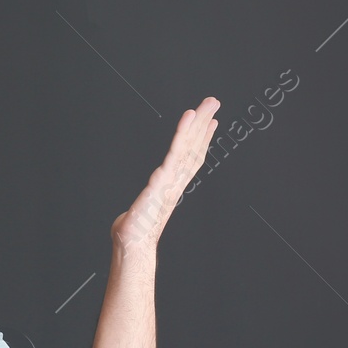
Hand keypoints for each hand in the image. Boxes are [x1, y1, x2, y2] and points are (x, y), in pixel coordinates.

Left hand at [110, 97, 218, 251]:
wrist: (132, 246)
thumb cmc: (134, 231)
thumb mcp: (144, 207)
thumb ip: (147, 201)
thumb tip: (141, 206)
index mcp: (173, 184)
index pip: (191, 157)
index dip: (202, 138)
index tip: (211, 122)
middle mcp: (175, 181)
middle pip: (194, 147)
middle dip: (204, 124)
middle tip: (214, 102)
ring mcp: (170, 181)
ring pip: (187, 147)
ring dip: (197, 124)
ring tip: (206, 105)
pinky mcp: (161, 182)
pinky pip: (174, 153)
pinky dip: (181, 136)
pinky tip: (187, 121)